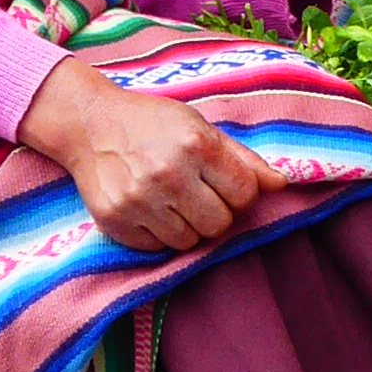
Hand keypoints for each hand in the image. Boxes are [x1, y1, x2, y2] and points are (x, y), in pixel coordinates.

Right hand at [19, 58, 270, 252]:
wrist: (89, 124)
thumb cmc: (153, 123)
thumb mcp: (200, 128)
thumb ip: (243, 159)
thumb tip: (282, 185)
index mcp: (196, 145)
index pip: (245, 195)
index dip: (239, 193)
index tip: (222, 184)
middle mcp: (168, 174)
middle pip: (219, 225)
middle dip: (214, 213)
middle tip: (196, 195)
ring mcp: (139, 200)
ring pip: (189, 242)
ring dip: (186, 226)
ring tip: (170, 200)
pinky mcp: (115, 221)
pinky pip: (157, 248)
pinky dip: (158, 234)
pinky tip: (148, 208)